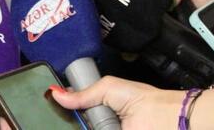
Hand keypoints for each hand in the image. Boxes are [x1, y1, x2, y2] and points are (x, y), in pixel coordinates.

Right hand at [49, 76, 182, 129]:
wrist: (164, 119)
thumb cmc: (141, 99)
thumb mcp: (107, 88)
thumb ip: (82, 94)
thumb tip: (56, 94)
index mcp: (101, 106)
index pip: (77, 109)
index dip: (65, 108)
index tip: (49, 105)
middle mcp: (102, 122)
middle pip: (77, 122)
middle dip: (65, 119)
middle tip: (50, 117)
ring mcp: (106, 129)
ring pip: (84, 127)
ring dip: (70, 125)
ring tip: (55, 123)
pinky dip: (79, 128)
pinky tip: (65, 127)